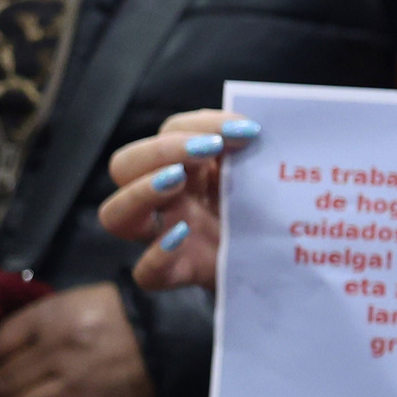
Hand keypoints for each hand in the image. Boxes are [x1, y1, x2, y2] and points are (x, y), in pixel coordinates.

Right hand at [97, 108, 261, 290]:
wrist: (282, 259)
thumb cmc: (271, 209)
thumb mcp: (264, 173)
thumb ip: (256, 150)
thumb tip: (256, 129)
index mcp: (189, 165)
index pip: (172, 131)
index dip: (202, 124)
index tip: (248, 130)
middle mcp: (169, 197)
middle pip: (124, 165)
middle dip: (159, 150)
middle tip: (206, 149)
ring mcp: (167, 235)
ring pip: (115, 215)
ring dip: (140, 191)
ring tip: (177, 180)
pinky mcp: (180, 273)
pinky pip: (145, 272)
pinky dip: (156, 255)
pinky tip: (182, 236)